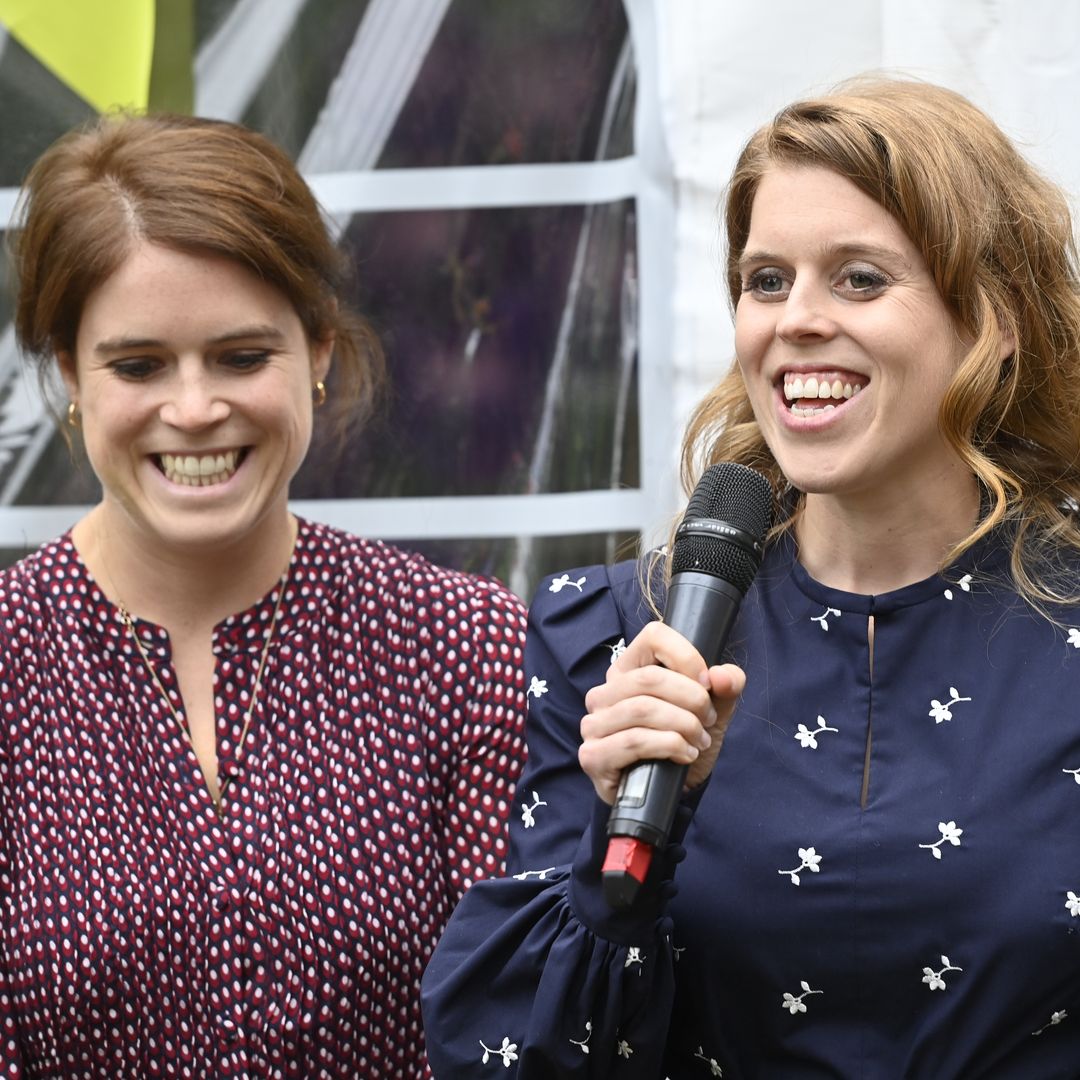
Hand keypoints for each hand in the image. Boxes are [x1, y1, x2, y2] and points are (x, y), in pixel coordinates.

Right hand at [579, 621, 745, 803]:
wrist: (669, 793)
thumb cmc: (683, 742)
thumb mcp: (713, 713)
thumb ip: (725, 689)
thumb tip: (723, 676)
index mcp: (628, 670)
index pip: (653, 637)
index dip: (686, 656)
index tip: (708, 683)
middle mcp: (604, 692)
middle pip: (650, 679)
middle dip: (692, 700)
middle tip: (709, 721)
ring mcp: (593, 723)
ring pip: (643, 709)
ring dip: (683, 726)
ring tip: (699, 740)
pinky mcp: (593, 755)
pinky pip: (633, 741)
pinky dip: (668, 746)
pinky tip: (684, 755)